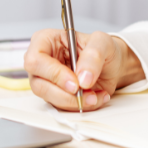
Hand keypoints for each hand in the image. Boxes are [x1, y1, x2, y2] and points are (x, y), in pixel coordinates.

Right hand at [24, 29, 144, 111]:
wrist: (112, 65)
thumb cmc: (103, 49)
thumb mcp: (103, 42)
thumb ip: (93, 55)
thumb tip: (82, 77)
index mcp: (45, 41)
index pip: (35, 60)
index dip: (53, 73)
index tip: (75, 82)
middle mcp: (42, 62)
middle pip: (38, 84)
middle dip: (64, 93)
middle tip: (86, 92)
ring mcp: (47, 81)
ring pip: (49, 99)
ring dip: (75, 101)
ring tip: (95, 95)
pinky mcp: (56, 95)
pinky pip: (62, 107)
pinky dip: (81, 106)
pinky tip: (95, 97)